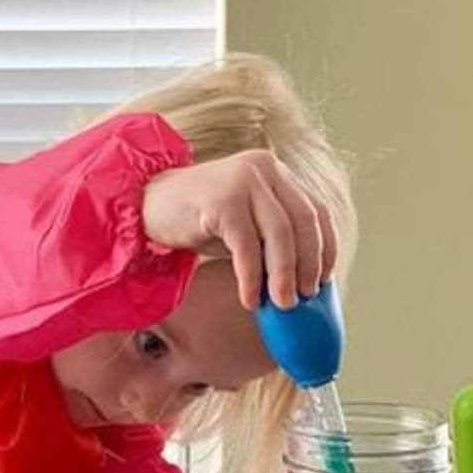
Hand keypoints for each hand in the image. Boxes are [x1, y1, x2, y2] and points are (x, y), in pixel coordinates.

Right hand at [142, 149, 336, 309]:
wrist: (148, 205)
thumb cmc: (201, 220)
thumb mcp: (247, 227)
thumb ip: (274, 242)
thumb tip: (304, 283)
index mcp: (277, 173)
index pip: (315, 210)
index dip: (325, 247)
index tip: (324, 279)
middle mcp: (264, 169)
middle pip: (303, 221)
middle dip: (309, 264)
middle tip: (305, 297)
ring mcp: (243, 179)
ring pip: (280, 233)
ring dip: (284, 275)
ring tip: (282, 304)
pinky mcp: (222, 198)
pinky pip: (246, 245)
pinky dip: (251, 276)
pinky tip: (250, 298)